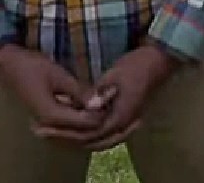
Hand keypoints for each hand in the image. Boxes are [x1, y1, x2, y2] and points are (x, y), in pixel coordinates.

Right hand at [0, 44, 106, 137]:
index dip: (102, 111)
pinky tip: (89, 99)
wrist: (8, 66)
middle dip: (97, 114)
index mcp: (51, 116)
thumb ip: (80, 91)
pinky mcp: (46, 117)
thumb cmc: (33, 67)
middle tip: (110, 94)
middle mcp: (48, 125)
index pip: (85, 123)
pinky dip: (79, 112)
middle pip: (81, 129)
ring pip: (74, 126)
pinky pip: (67, 121)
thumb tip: (100, 103)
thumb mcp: (59, 76)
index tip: (113, 94)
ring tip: (103, 95)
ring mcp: (45, 123)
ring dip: (89, 113)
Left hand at [36, 42, 178, 150]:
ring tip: (54, 133)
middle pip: (90, 142)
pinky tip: (74, 128)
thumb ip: (100, 92)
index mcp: (120, 117)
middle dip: (65, 140)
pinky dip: (86, 134)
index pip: (87, 133)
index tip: (44, 127)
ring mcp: (125, 122)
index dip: (64, 133)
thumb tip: (88, 107)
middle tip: (43, 133)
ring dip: (75, 139)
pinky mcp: (124, 117)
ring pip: (96, 140)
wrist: (159, 61)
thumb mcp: (116, 75)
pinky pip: (102, 133)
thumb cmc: (138, 65)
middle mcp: (122, 125)